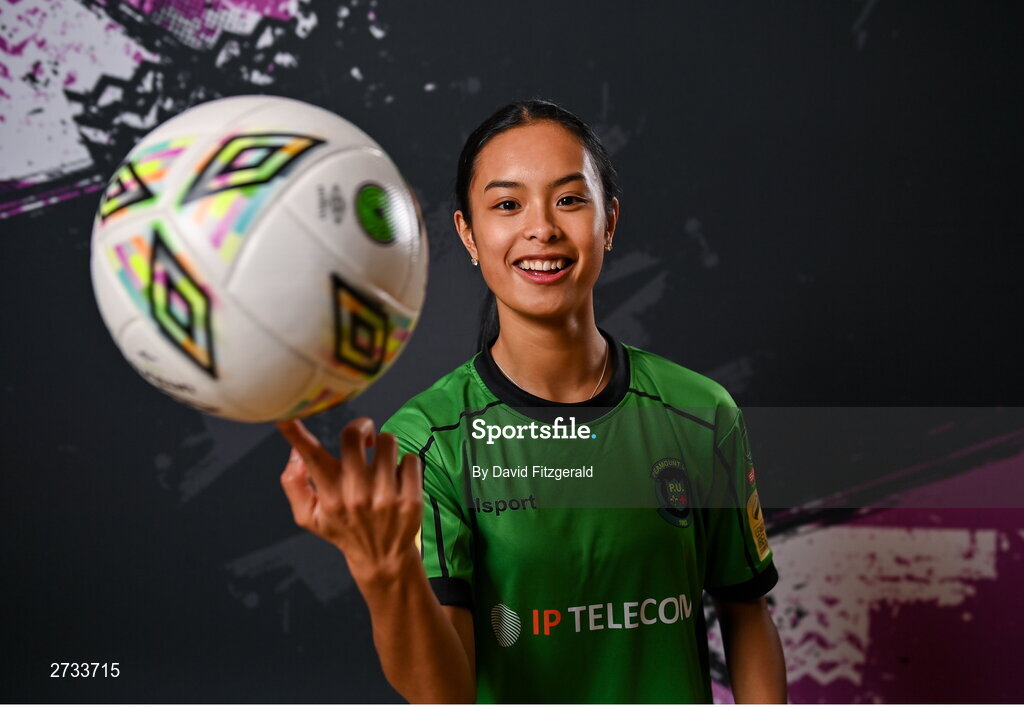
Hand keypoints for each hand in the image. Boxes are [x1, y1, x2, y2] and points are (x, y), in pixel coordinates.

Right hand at [276, 417, 422, 583]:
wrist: (383, 559)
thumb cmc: (344, 530)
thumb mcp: (309, 516)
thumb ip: (294, 484)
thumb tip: (294, 453)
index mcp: (329, 496)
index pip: (311, 457)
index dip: (295, 434)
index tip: (285, 416)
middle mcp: (356, 495)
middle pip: (353, 435)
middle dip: (361, 426)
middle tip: (364, 438)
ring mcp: (385, 498)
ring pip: (388, 441)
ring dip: (385, 446)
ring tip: (382, 463)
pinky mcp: (411, 500)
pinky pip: (410, 459)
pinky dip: (405, 464)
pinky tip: (398, 478)